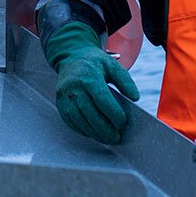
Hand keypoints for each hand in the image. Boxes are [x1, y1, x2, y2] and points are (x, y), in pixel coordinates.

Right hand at [46, 22, 139, 143]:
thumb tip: (135, 98)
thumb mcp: (113, 65)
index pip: (102, 99)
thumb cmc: (95, 63)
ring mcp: (64, 97)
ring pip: (80, 121)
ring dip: (94, 133)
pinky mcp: (60, 104)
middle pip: (90, 114)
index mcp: (88, 76)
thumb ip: (125, 81)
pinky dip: (83, 131)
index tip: (123, 122)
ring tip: (108, 139)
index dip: (113, 113)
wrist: (71, 57)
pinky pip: (72, 122)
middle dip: (105, 129)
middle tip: (117, 138)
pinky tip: (94, 134)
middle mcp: (74, 88)